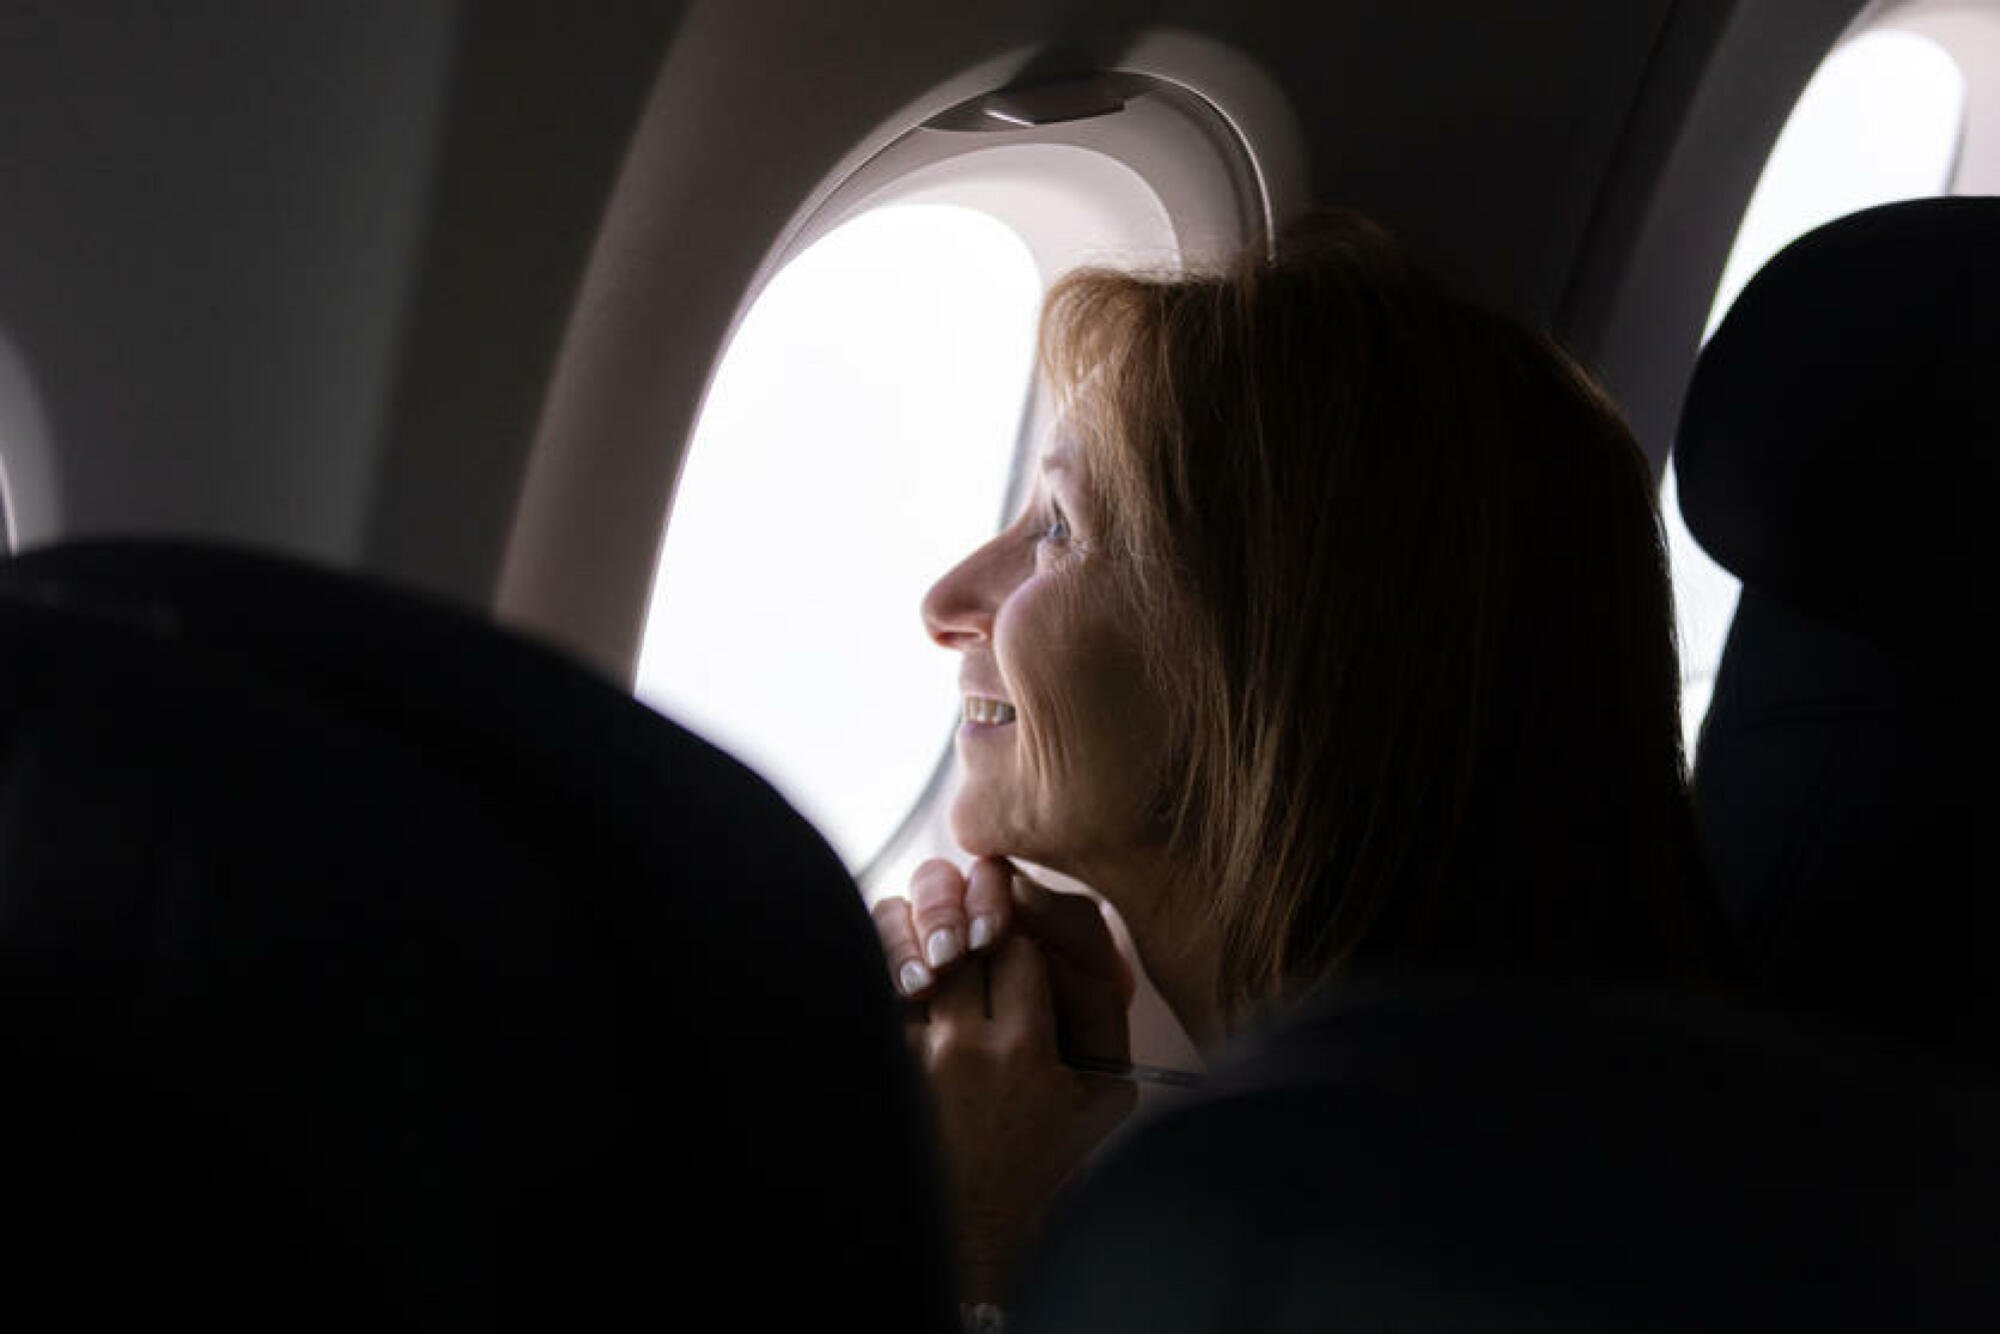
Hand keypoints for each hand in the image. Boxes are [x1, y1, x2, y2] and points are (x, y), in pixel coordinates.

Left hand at [874, 857, 1139, 1302]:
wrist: (969, 1223)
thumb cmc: (1038, 1161)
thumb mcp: (1103, 1097)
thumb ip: (1105, 1015)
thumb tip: (1094, 935)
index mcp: (1024, 1048)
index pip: (1020, 944)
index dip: (1018, 933)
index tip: (1014, 949)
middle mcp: (962, 1044)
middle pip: (962, 933)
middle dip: (969, 921)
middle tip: (974, 935)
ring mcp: (910, 1052)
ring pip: (905, 938)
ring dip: (920, 932)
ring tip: (936, 953)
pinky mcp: (877, 1059)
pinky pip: (870, 976)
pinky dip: (884, 962)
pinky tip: (905, 976)